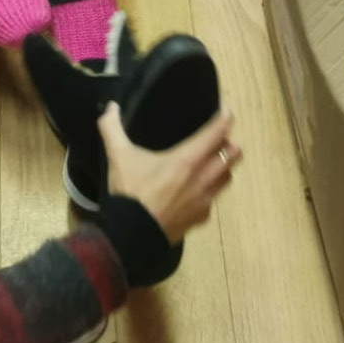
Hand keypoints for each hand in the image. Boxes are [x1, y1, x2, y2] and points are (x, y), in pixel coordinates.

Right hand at [101, 104, 235, 244]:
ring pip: (227, 178)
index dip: (225, 120)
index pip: (216, 134)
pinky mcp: (201, 218)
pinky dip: (211, 191)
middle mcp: (203, 178)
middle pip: (232, 156)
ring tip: (213, 163)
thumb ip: (112, 128)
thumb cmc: (130, 191)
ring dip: (224, 167)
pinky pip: (214, 200)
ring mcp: (205, 200)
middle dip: (229, 144)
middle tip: (218, 139)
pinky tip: (198, 192)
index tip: (227, 111)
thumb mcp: (118, 156)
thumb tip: (110, 107)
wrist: (132, 235)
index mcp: (187, 159)